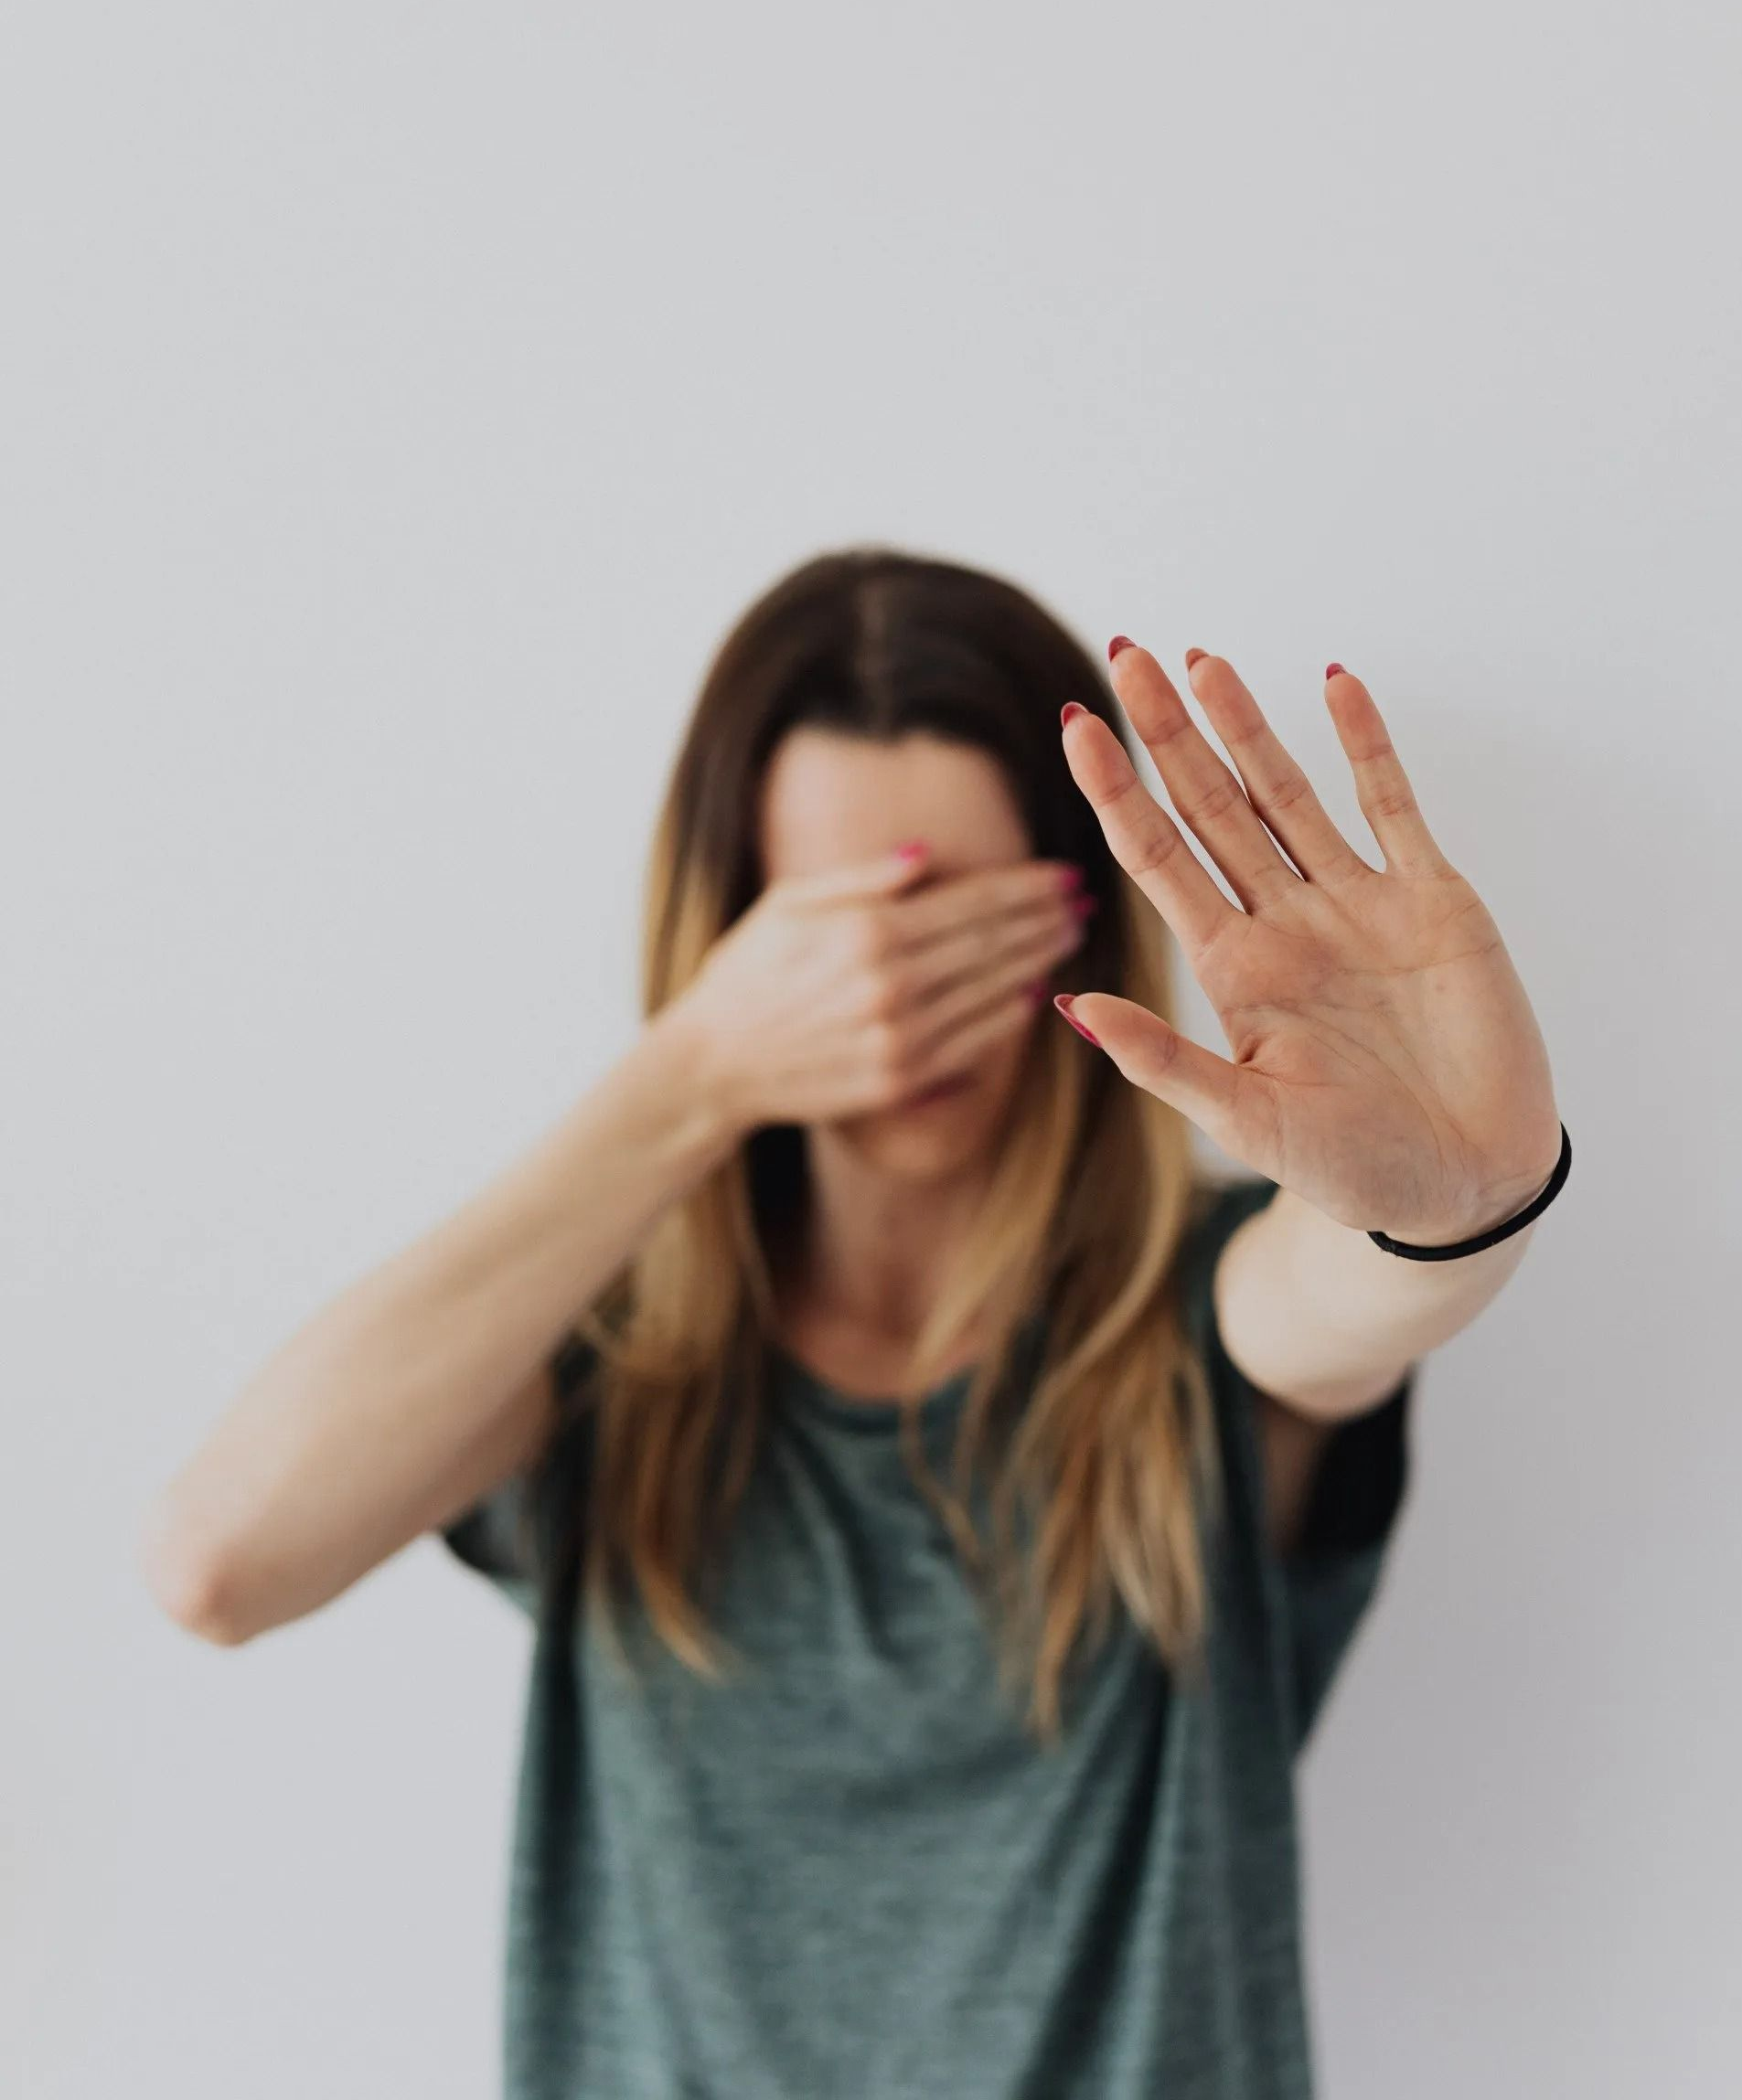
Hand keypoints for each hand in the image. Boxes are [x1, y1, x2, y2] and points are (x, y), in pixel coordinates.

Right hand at [673, 842, 1089, 1136]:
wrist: (711, 1065)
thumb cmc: (745, 974)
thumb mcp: (787, 905)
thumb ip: (860, 879)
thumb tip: (927, 855)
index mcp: (865, 933)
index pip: (970, 903)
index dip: (1025, 887)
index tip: (1064, 872)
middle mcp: (890, 986)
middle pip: (992, 945)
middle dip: (1044, 919)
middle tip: (1083, 901)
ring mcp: (898, 1038)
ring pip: (991, 993)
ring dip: (1037, 962)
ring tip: (1068, 937)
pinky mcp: (898, 1081)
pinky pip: (972, 1045)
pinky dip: (1007, 1017)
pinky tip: (1031, 994)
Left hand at [1057, 644, 1561, 1244]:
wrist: (1467, 1185)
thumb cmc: (1353, 1168)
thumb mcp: (1248, 1122)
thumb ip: (1165, 1061)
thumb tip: (1071, 1006)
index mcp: (1232, 969)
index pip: (1158, 857)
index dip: (1116, 790)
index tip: (1076, 724)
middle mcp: (1283, 923)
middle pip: (1209, 807)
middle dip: (1167, 734)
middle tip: (1126, 657)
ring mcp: (1356, 906)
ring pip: (1287, 794)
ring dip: (1246, 727)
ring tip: (1202, 659)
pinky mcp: (1430, 900)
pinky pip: (1392, 806)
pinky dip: (1365, 745)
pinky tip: (1334, 684)